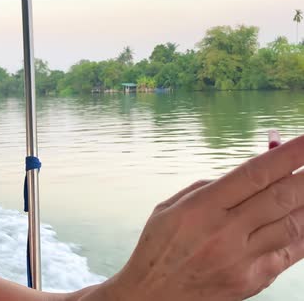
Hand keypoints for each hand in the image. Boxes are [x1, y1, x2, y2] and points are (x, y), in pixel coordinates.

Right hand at [96, 131, 303, 300]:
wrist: (152, 296)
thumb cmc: (159, 247)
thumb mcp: (169, 208)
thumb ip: (208, 188)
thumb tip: (249, 173)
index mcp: (201, 209)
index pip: (254, 175)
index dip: (287, 155)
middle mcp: (224, 233)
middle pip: (281, 197)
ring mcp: (242, 259)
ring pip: (294, 225)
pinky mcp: (254, 280)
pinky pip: (291, 252)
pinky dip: (303, 232)